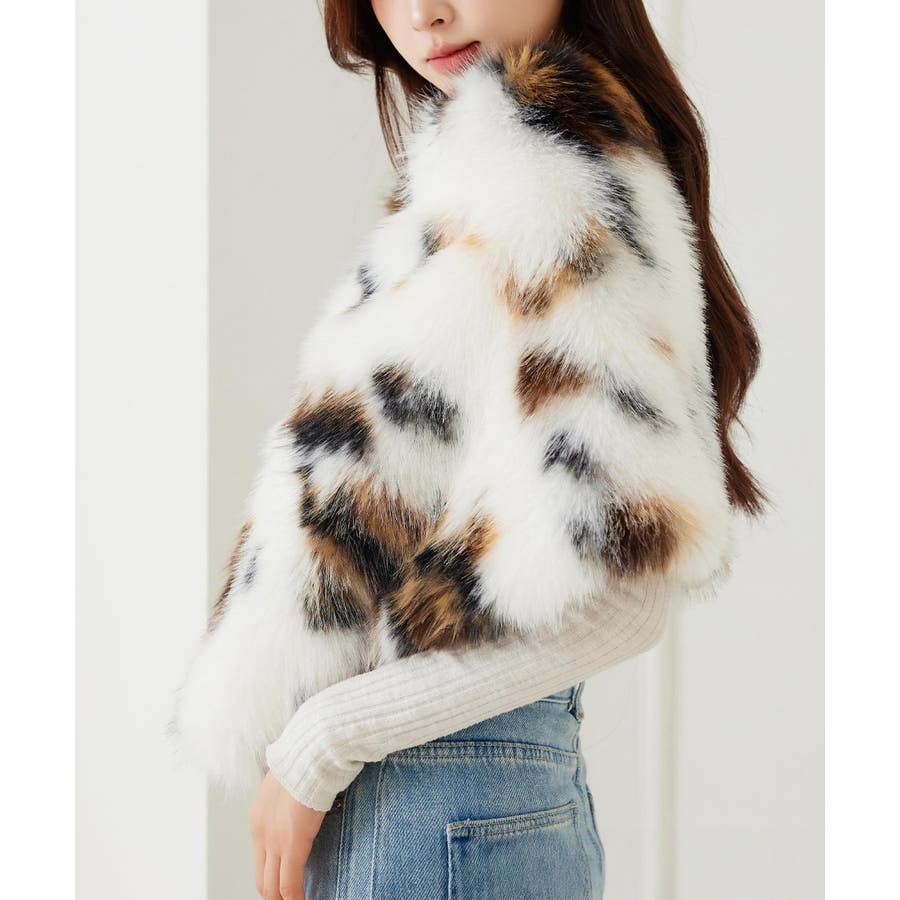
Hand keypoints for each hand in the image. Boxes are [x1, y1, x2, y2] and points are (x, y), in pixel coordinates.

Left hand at [249, 770, 327, 898]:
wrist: (308, 755)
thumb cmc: (304, 761)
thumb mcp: (286, 783)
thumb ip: (287, 799)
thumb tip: (298, 804)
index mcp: (258, 817)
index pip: (260, 857)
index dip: (271, 874)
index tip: (282, 881)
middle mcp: (260, 833)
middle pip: (262, 878)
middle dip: (273, 893)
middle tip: (285, 898)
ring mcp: (274, 842)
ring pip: (272, 886)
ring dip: (282, 898)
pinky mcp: (292, 846)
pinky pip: (290, 885)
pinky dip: (296, 898)